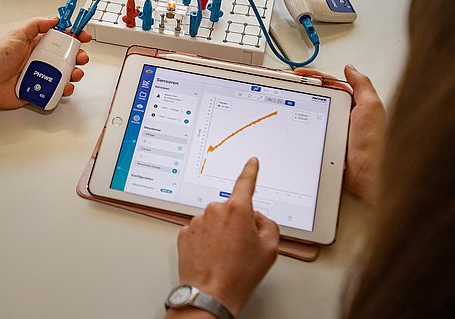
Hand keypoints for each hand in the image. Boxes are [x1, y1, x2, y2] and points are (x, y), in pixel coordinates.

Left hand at [0, 17, 90, 109]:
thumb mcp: (17, 34)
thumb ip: (36, 24)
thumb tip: (55, 19)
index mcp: (38, 43)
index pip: (61, 37)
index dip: (74, 35)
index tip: (83, 36)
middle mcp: (42, 58)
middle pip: (68, 56)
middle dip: (79, 56)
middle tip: (81, 57)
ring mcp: (43, 74)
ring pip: (66, 73)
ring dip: (75, 72)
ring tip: (75, 73)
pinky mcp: (41, 89)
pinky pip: (58, 89)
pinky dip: (65, 88)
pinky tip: (66, 86)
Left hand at [172, 158, 279, 316]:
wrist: (211, 292)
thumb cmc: (239, 274)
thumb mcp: (269, 249)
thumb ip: (268, 226)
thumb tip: (258, 220)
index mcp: (237, 209)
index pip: (246, 182)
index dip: (250, 171)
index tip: (251, 162)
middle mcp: (214, 210)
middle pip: (230, 210)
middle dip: (237, 223)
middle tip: (241, 247)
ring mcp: (197, 221)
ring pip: (214, 221)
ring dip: (220, 233)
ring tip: (225, 257)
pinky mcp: (184, 233)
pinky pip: (200, 232)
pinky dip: (206, 241)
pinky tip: (211, 257)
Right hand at [294, 65, 385, 203]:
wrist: (365, 177)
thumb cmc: (373, 145)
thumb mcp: (371, 108)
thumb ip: (363, 85)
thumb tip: (351, 68)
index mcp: (355, 106)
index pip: (331, 85)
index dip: (315, 77)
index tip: (300, 74)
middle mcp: (343, 117)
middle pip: (317, 97)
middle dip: (301, 89)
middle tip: (287, 85)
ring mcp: (331, 130)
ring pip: (310, 113)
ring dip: (297, 107)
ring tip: (285, 99)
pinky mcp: (322, 143)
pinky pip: (307, 130)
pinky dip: (297, 125)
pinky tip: (291, 121)